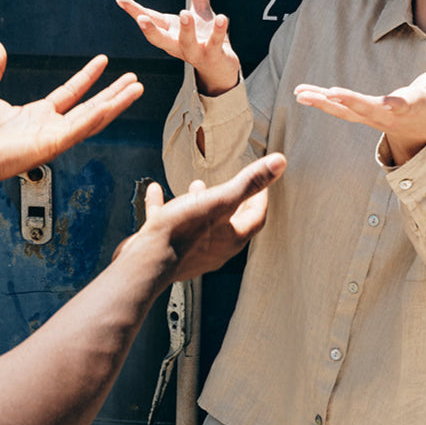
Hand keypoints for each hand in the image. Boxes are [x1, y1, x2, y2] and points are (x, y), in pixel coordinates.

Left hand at [0, 42, 143, 190]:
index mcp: (37, 115)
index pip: (71, 93)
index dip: (88, 77)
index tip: (103, 62)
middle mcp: (50, 126)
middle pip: (91, 106)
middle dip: (114, 93)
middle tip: (134, 80)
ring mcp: (53, 137)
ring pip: (93, 118)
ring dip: (115, 104)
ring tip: (135, 90)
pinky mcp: (51, 145)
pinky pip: (78, 129)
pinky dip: (95, 117)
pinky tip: (111, 106)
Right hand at [115, 153, 286, 281]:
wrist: (145, 262)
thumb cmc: (183, 232)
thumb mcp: (220, 200)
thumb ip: (250, 181)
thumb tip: (279, 162)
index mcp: (232, 237)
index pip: (256, 216)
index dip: (261, 197)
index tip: (260, 183)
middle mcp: (215, 247)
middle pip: (231, 222)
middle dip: (233, 201)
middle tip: (235, 186)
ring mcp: (190, 250)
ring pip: (200, 223)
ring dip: (200, 203)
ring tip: (197, 185)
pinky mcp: (166, 248)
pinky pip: (168, 223)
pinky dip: (165, 206)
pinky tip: (155, 191)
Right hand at [117, 0, 239, 95]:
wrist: (220, 68)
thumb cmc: (204, 38)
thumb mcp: (199, 10)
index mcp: (170, 32)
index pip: (150, 19)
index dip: (134, 10)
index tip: (120, 0)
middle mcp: (178, 44)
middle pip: (160, 39)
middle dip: (150, 30)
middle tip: (141, 20)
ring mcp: (195, 52)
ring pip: (187, 42)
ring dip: (186, 29)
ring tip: (185, 13)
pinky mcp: (213, 56)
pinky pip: (215, 43)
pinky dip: (218, 31)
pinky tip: (222, 18)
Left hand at [294, 25, 425, 164]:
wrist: (419, 130)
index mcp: (411, 107)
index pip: (401, 106)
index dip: (393, 105)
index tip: (387, 104)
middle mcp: (387, 116)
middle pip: (366, 110)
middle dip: (349, 103)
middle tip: (331, 94)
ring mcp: (370, 118)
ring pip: (345, 112)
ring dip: (322, 103)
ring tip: (300, 94)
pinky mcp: (359, 116)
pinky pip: (337, 109)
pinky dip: (320, 101)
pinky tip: (301, 94)